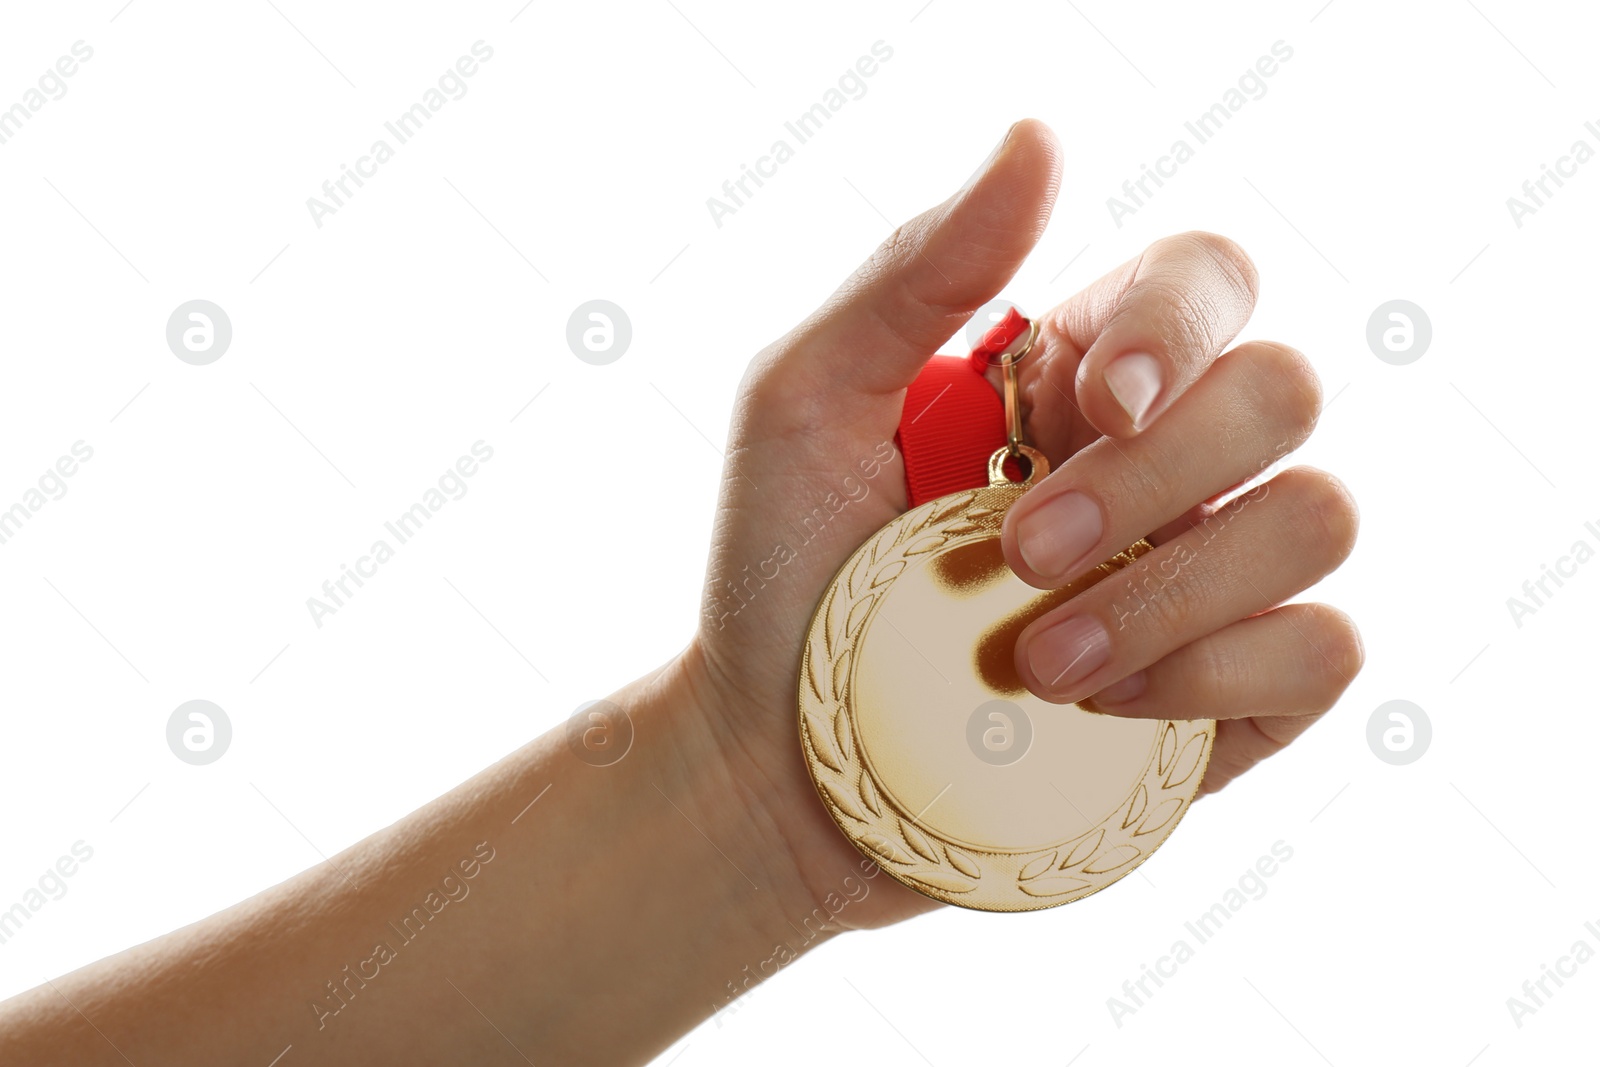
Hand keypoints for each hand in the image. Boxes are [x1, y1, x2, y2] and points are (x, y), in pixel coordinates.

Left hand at [679, 118, 1361, 930]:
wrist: (784, 767)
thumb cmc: (784, 571)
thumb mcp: (808, 398)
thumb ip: (922, 269)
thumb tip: (1040, 135)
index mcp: (1076, 373)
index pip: (1208, 280)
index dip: (1180, 322)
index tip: (1095, 402)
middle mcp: (1165, 461)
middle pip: (1281, 392)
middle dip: (1147, 481)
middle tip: (1012, 553)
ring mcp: (1211, 576)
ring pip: (1320, 514)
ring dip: (1173, 591)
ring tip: (1036, 663)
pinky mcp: (1237, 693)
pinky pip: (1326, 650)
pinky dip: (1214, 673)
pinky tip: (1099, 709)